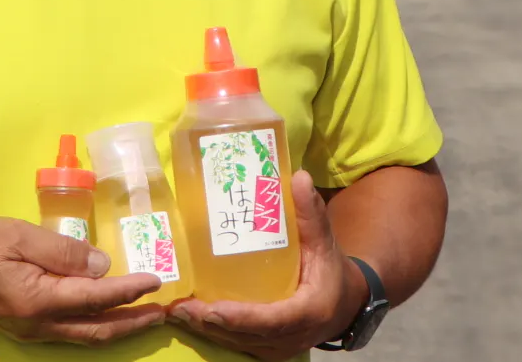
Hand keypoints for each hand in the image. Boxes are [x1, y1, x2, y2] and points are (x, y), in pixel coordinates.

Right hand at [0, 217, 165, 344]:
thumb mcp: (18, 236)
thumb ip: (61, 250)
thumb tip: (102, 265)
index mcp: (40, 300)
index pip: (96, 297)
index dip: (130, 290)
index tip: (157, 281)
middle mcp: (41, 324)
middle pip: (99, 329)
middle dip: (135, 321)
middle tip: (165, 311)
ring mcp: (34, 331)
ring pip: (87, 335)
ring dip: (120, 326)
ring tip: (146, 315)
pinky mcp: (28, 328)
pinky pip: (72, 331)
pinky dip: (98, 324)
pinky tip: (107, 313)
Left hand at [168, 170, 367, 360]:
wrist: (345, 304)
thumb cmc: (332, 270)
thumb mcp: (325, 241)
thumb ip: (312, 213)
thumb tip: (299, 177)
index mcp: (309, 311)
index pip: (273, 320)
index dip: (242, 318)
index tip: (214, 310)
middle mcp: (292, 337)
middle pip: (247, 335)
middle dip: (211, 324)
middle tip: (180, 306)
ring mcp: (279, 348)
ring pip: (238, 343)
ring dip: (206, 331)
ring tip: (176, 311)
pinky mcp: (268, 349)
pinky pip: (238, 345)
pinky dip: (214, 334)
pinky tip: (189, 318)